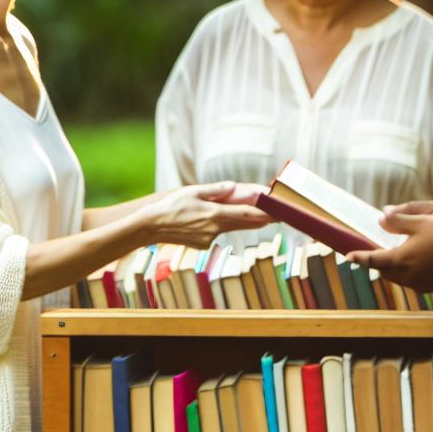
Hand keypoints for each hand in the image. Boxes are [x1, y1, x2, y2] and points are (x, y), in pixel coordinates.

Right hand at [145, 182, 270, 248]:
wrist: (153, 227)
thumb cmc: (171, 206)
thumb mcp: (192, 191)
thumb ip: (215, 189)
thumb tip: (233, 186)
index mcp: (215, 214)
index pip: (247, 214)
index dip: (265, 213)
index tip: (279, 212)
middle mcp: (215, 229)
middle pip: (244, 224)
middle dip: (262, 219)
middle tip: (278, 215)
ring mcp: (209, 239)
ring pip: (231, 227)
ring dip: (241, 221)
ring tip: (253, 215)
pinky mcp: (203, 245)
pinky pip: (216, 233)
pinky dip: (218, 225)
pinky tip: (206, 220)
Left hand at [346, 211, 432, 292]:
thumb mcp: (419, 222)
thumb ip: (397, 222)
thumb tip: (380, 218)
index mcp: (400, 259)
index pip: (373, 260)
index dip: (359, 257)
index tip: (348, 256)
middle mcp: (408, 276)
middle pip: (386, 271)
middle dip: (380, 263)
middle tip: (378, 252)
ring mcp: (420, 284)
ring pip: (400, 279)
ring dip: (396, 269)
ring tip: (401, 256)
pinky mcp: (432, 287)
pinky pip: (415, 282)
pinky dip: (412, 274)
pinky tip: (421, 263)